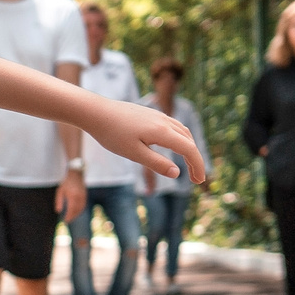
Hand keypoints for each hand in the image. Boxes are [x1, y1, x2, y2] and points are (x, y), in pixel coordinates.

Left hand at [56, 170, 86, 222]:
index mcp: (72, 196)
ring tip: (71, 218)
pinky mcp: (85, 196)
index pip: (71, 210)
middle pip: (76, 211)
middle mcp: (79, 197)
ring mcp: (83, 197)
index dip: (68, 216)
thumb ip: (59, 201)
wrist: (76, 175)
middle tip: (68, 221)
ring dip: (76, 215)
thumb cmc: (66, 183)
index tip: (65, 221)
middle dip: (72, 217)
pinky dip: (80, 210)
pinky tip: (76, 212)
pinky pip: (83, 205)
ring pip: (81, 209)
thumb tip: (58, 211)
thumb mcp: (60, 191)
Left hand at [89, 99, 207, 188]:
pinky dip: (180, 139)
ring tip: (188, 165)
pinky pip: (173, 126)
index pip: (189, 149)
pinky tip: (174, 146)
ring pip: (182, 132)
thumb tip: (177, 173)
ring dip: (189, 148)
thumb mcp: (134, 153)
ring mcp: (157, 115)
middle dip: (195, 160)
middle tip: (195, 179)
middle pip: (189, 140)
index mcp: (162, 132)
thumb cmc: (112, 134)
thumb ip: (156, 163)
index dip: (197, 166)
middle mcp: (164, 121)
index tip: (199, 182)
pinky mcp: (150, 114)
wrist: (96, 112)